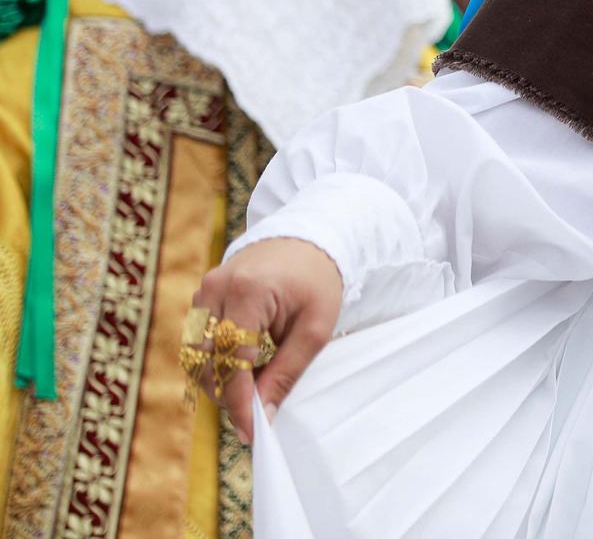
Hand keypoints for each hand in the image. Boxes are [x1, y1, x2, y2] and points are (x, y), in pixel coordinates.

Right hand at [188, 238, 342, 441]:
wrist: (312, 236)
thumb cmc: (318, 280)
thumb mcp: (315, 329)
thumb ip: (286, 372)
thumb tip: (261, 414)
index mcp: (247, 293)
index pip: (232, 362)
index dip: (238, 403)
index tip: (252, 433)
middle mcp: (216, 289)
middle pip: (206, 362)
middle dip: (227, 394)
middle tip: (257, 414)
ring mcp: (205, 289)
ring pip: (196, 354)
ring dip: (219, 379)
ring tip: (255, 387)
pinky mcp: (203, 294)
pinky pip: (199, 340)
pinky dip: (217, 361)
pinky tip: (246, 368)